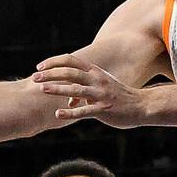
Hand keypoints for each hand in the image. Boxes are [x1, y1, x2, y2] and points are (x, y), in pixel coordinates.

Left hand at [32, 53, 146, 128]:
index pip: (71, 61)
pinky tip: (58, 114)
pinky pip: (84, 111)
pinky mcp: (103, 109)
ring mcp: (100, 94)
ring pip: (75, 90)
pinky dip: (70, 112)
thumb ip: (84, 92)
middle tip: (35, 78)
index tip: (40, 66)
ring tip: (42, 90)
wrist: (142, 106)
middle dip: (51, 74)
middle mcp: (97, 80)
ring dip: (58, 89)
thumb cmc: (120, 97)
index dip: (54, 62)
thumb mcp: (102, 89)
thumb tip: (69, 101)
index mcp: (95, 72)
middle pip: (70, 73)